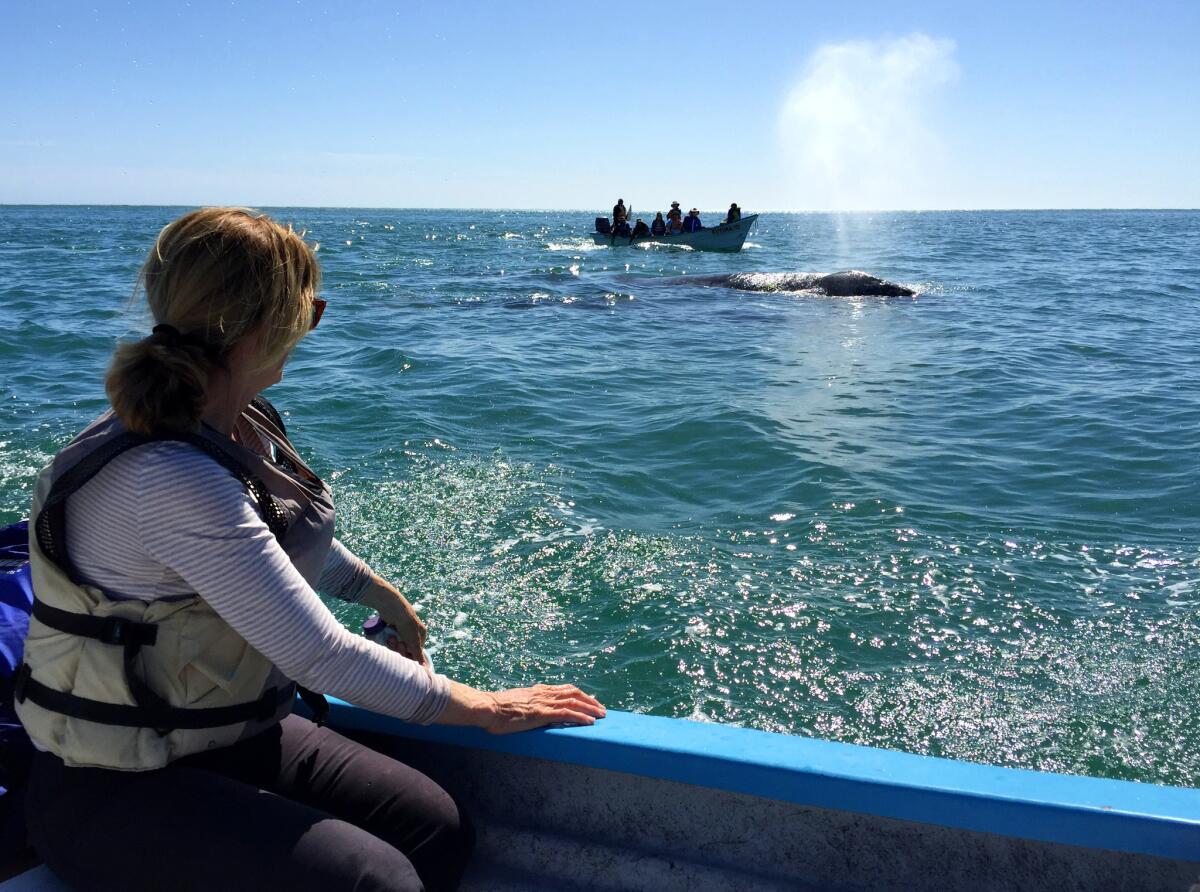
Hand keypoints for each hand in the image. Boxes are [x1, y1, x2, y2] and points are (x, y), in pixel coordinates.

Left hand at [360, 574, 427, 664]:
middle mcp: (413, 632)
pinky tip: (388, 637)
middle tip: (397, 642)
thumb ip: (418, 655)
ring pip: (397, 645)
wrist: (391, 606)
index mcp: (422, 634)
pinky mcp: (392, 628)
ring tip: (391, 638)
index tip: (405, 654)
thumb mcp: (413, 641)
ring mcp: (402, 630)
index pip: (417, 651)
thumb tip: (425, 668)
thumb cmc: (405, 623)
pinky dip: (389, 640)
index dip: (410, 655)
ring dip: (394, 645)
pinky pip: (391, 640)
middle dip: (400, 648)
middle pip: (406, 649)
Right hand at [482, 683, 606, 734]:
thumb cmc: (496, 708)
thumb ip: (526, 703)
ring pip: (573, 701)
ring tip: (601, 715)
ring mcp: (543, 703)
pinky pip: (566, 713)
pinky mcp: (541, 713)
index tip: (590, 701)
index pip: (564, 689)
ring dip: (590, 708)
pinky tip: (590, 722)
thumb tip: (529, 710)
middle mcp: (543, 693)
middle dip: (590, 700)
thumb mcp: (515, 702)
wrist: (488, 708)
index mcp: (538, 690)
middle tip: (601, 709)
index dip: (580, 694)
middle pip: (573, 693)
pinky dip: (580, 716)